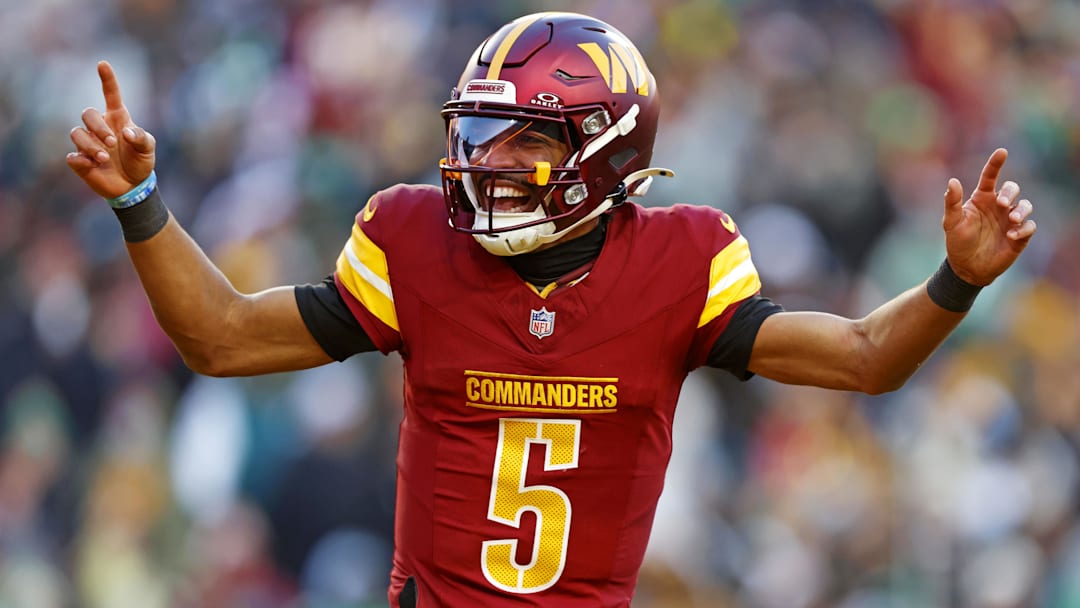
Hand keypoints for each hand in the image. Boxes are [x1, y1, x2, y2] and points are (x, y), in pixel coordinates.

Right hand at [66, 61, 155, 198]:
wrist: (133, 186)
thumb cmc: (140, 162)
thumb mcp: (148, 149)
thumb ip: (142, 138)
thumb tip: (126, 132)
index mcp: (117, 119)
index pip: (111, 95)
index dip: (107, 80)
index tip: (103, 64)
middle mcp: (100, 127)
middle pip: (87, 113)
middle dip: (97, 126)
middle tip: (112, 143)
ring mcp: (88, 143)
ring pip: (77, 133)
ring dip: (90, 145)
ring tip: (105, 158)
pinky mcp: (80, 160)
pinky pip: (72, 156)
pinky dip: (81, 159)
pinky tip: (93, 165)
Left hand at [942, 148, 1035, 285]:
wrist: (967, 267)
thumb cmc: (957, 242)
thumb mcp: (951, 222)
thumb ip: (952, 202)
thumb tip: (953, 181)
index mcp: (982, 199)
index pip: (990, 176)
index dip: (996, 163)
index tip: (1002, 152)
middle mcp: (998, 206)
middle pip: (1012, 188)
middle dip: (1011, 192)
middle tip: (1003, 203)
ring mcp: (1010, 220)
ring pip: (1026, 205)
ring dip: (1021, 209)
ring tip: (1012, 219)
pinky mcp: (1019, 236)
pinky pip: (1029, 226)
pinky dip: (1023, 229)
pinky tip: (1011, 235)